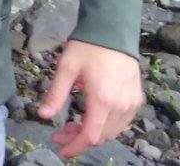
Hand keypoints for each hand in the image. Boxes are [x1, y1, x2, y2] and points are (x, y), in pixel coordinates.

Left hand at [37, 40, 143, 158]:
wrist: (114, 30)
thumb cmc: (88, 47)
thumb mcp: (66, 68)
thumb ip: (56, 94)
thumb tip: (42, 115)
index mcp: (103, 100)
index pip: (90, 136)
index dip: (75, 147)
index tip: (60, 149)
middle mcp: (121, 106)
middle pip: (100, 137)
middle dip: (78, 139)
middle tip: (60, 133)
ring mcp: (131, 103)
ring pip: (112, 132)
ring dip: (92, 133)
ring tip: (72, 125)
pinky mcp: (136, 99)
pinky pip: (122, 123)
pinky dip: (105, 126)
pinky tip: (91, 118)